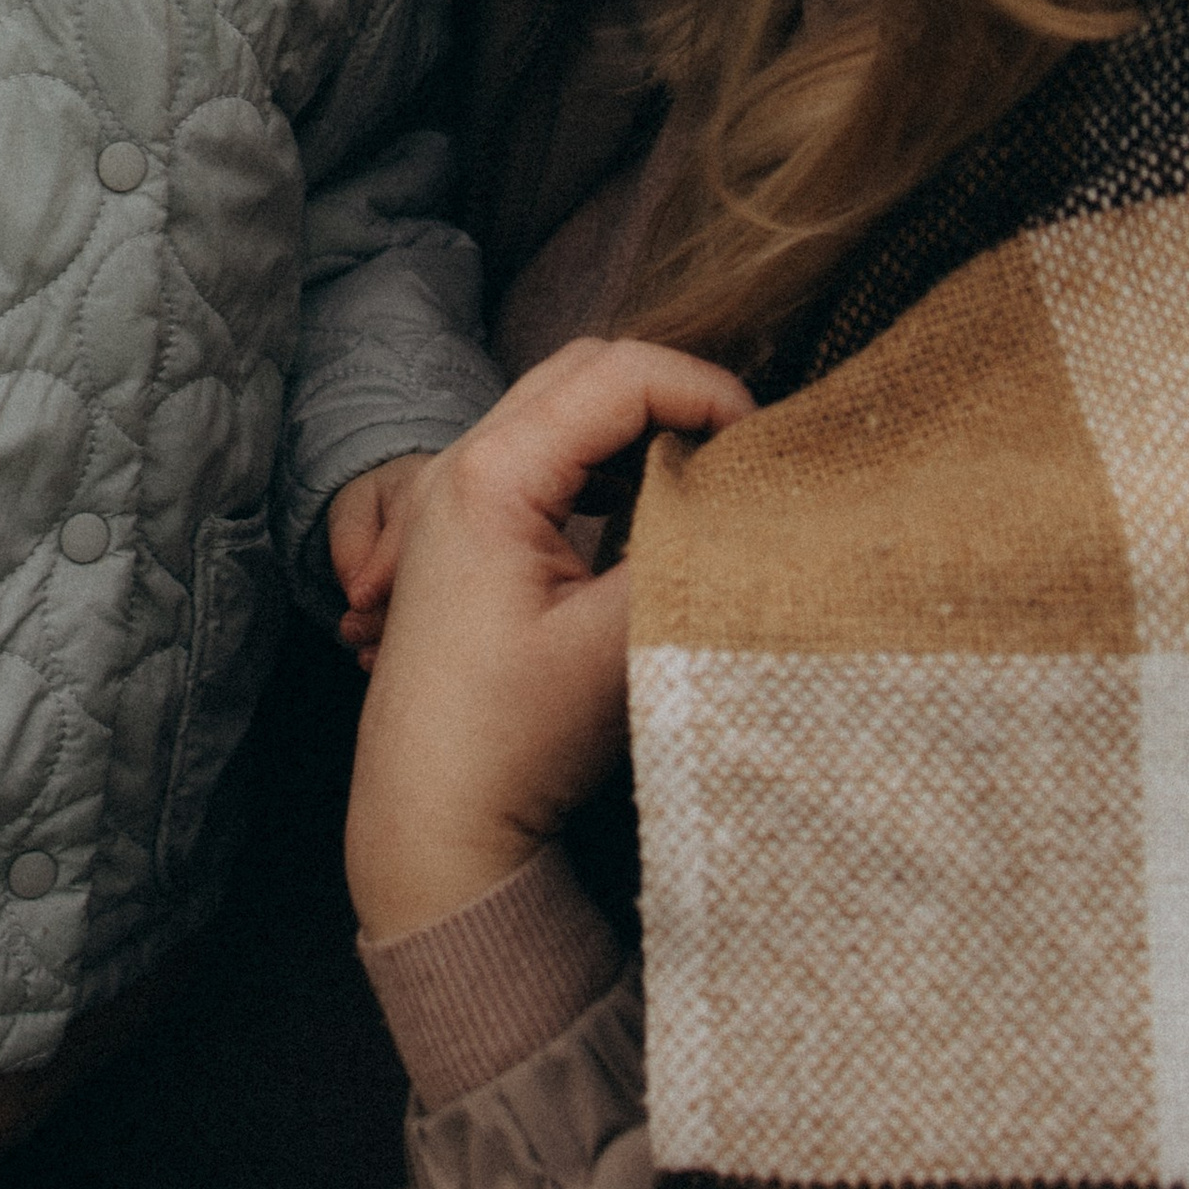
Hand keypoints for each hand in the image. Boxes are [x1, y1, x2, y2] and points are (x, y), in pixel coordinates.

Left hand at [344, 339, 752, 943]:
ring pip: (564, 406)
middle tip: (740, 450)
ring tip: (703, 477)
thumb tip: (759, 501)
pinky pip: (545, 453)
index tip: (762, 443)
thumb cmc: (512, 740)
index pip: (617, 376)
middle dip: (673, 392)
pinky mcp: (465, 528)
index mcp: (490, 476)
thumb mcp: (616, 648)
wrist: (427, 818)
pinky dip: (605, 459)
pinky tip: (644, 510)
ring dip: (637, 423)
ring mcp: (454, 493)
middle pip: (585, 370)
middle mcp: (460, 464)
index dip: (704, 391)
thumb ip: (690, 557)